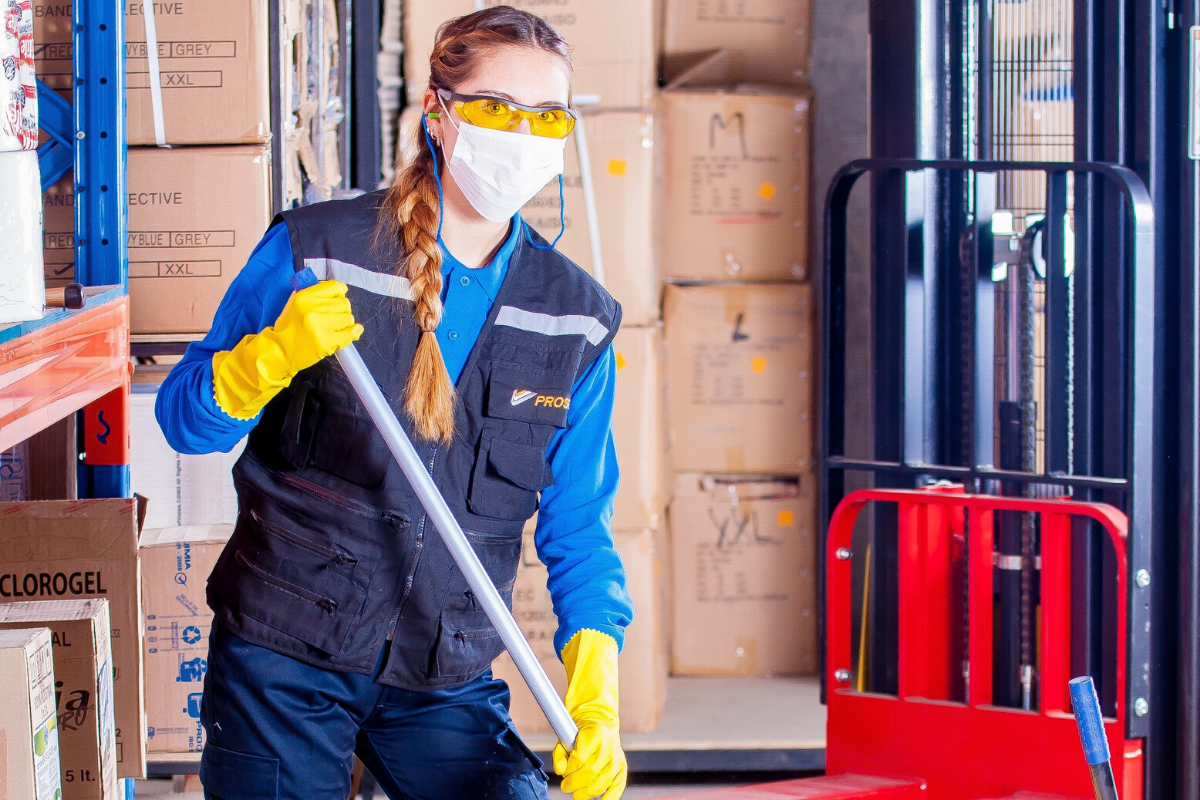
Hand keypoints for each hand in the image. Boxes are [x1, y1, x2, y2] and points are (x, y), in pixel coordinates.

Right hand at [269, 280, 362, 369]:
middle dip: (341, 311)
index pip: (335, 287)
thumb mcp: (296, 302)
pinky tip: (351, 333)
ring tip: (334, 328)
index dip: (339, 293)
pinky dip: (352, 334)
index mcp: (305, 296)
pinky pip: (349, 334)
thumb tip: (342, 289)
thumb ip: (316, 294)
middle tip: (332, 318)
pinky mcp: (326, 342)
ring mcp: (319, 326)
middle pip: (344, 303)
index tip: (337, 299)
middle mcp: (312, 309)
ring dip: (344, 324)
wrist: (280, 350)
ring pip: (348, 318)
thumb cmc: (289, 327)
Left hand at [552, 630, 626, 799]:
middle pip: (591, 771)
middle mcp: (608, 745)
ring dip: (588, 791)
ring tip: (577, 794)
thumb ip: (559, 754)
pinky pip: (619, 783)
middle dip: (576, 783)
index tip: (563, 774)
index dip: (570, 770)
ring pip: (604, 780)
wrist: (599, 719)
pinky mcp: (621, 765)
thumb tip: (561, 771)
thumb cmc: (579, 730)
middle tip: (566, 786)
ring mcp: (616, 755)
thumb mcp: (565, 736)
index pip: (580, 758)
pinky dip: (612, 795)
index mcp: (594, 734)